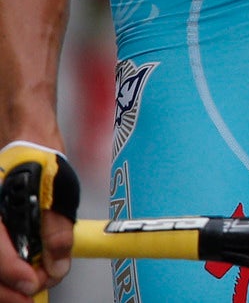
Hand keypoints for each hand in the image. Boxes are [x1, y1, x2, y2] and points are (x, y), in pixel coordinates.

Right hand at [0, 142, 78, 302]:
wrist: (26, 146)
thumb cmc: (39, 163)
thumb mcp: (58, 193)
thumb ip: (58, 230)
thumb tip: (57, 264)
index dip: (13, 272)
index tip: (33, 284)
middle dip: (8, 288)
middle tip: (32, 296)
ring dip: (3, 287)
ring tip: (25, 295)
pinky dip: (3, 276)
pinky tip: (15, 284)